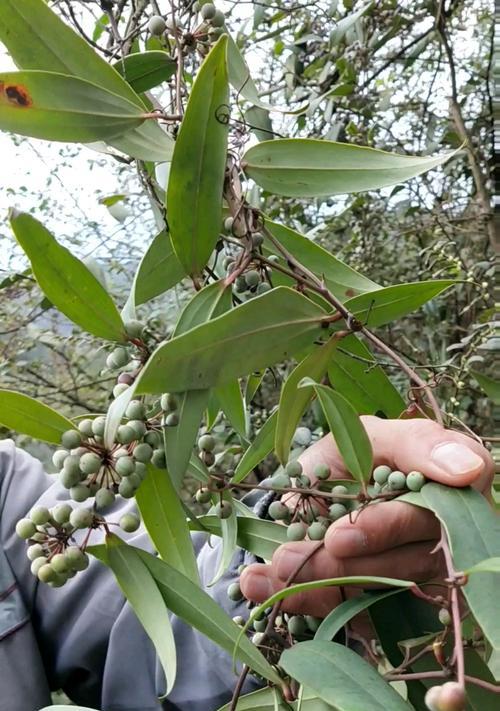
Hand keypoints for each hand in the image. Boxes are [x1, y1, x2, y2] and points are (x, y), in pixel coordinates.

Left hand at [240, 416, 492, 615]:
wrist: (322, 484)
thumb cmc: (357, 450)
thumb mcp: (375, 434)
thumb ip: (418, 445)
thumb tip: (472, 469)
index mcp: (450, 496)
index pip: (433, 518)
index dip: (384, 529)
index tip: (339, 537)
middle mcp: (441, 543)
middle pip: (400, 564)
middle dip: (342, 563)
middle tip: (289, 559)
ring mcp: (413, 577)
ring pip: (373, 593)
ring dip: (315, 584)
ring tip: (267, 573)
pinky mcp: (386, 603)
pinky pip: (351, 612)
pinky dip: (303, 599)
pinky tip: (260, 585)